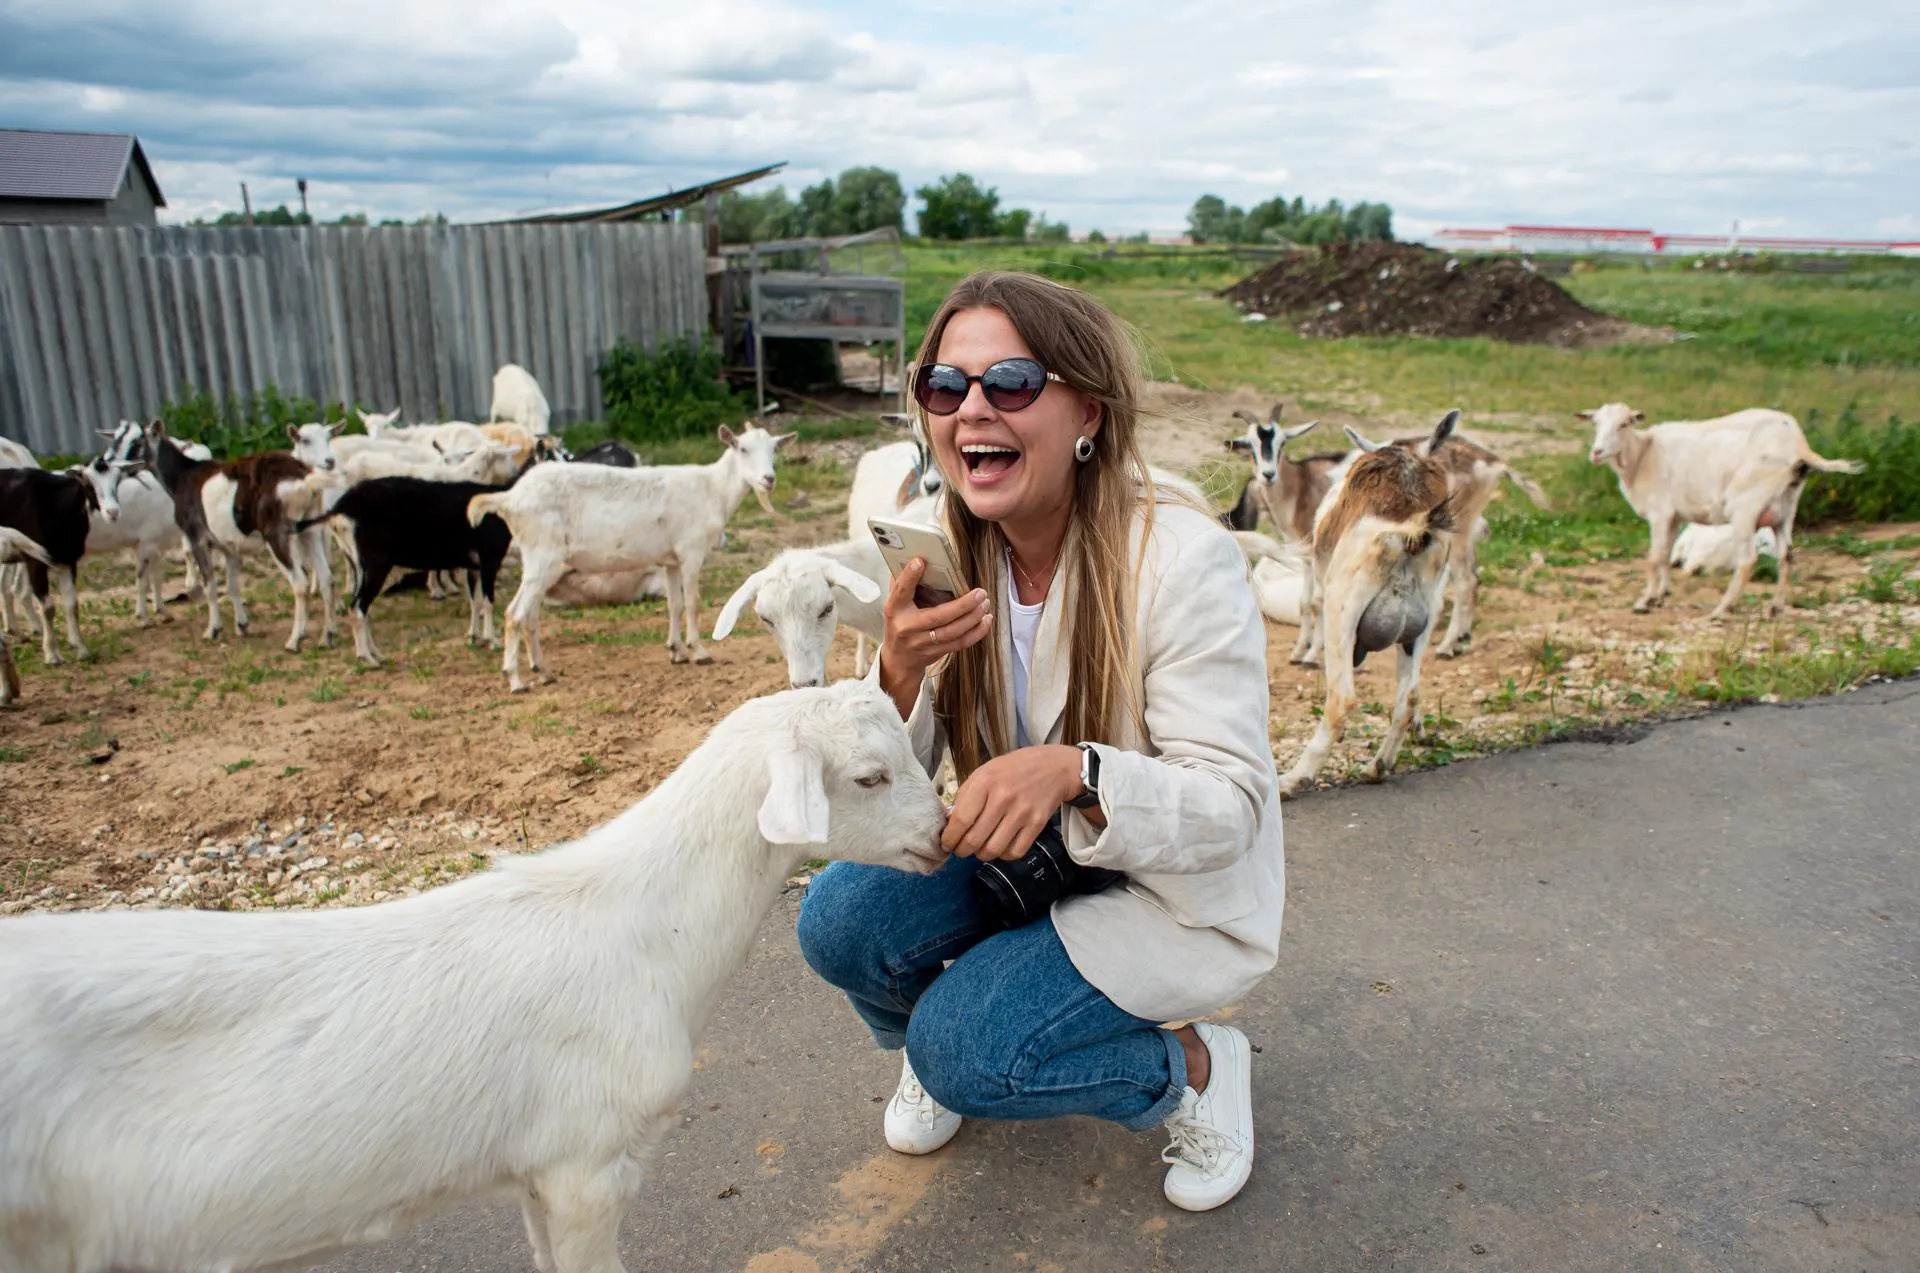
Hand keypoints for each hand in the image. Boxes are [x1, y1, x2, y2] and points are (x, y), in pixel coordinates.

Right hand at [877, 558, 991, 715]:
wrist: (898, 661)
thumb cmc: (899, 625)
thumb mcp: (895, 606)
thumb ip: (903, 585)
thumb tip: (916, 559)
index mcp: (895, 610)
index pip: (901, 591)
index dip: (910, 576)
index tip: (921, 561)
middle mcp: (908, 627)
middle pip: (938, 616)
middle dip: (963, 604)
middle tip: (980, 592)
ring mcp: (923, 642)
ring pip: (953, 632)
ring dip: (973, 617)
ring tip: (985, 603)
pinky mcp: (937, 652)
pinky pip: (960, 643)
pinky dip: (976, 632)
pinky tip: (986, 619)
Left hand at [942, 745, 1082, 860]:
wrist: (1053, 767)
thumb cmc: (1014, 769)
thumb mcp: (984, 771)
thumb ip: (965, 795)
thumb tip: (950, 823)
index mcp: (985, 782)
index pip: (961, 820)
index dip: (950, 838)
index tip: (946, 843)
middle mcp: (1003, 798)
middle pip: (974, 840)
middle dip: (962, 850)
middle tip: (960, 850)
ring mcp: (1022, 812)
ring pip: (993, 850)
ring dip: (981, 855)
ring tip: (979, 848)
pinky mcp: (1037, 824)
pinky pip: (1015, 852)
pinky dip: (1003, 855)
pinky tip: (1000, 846)